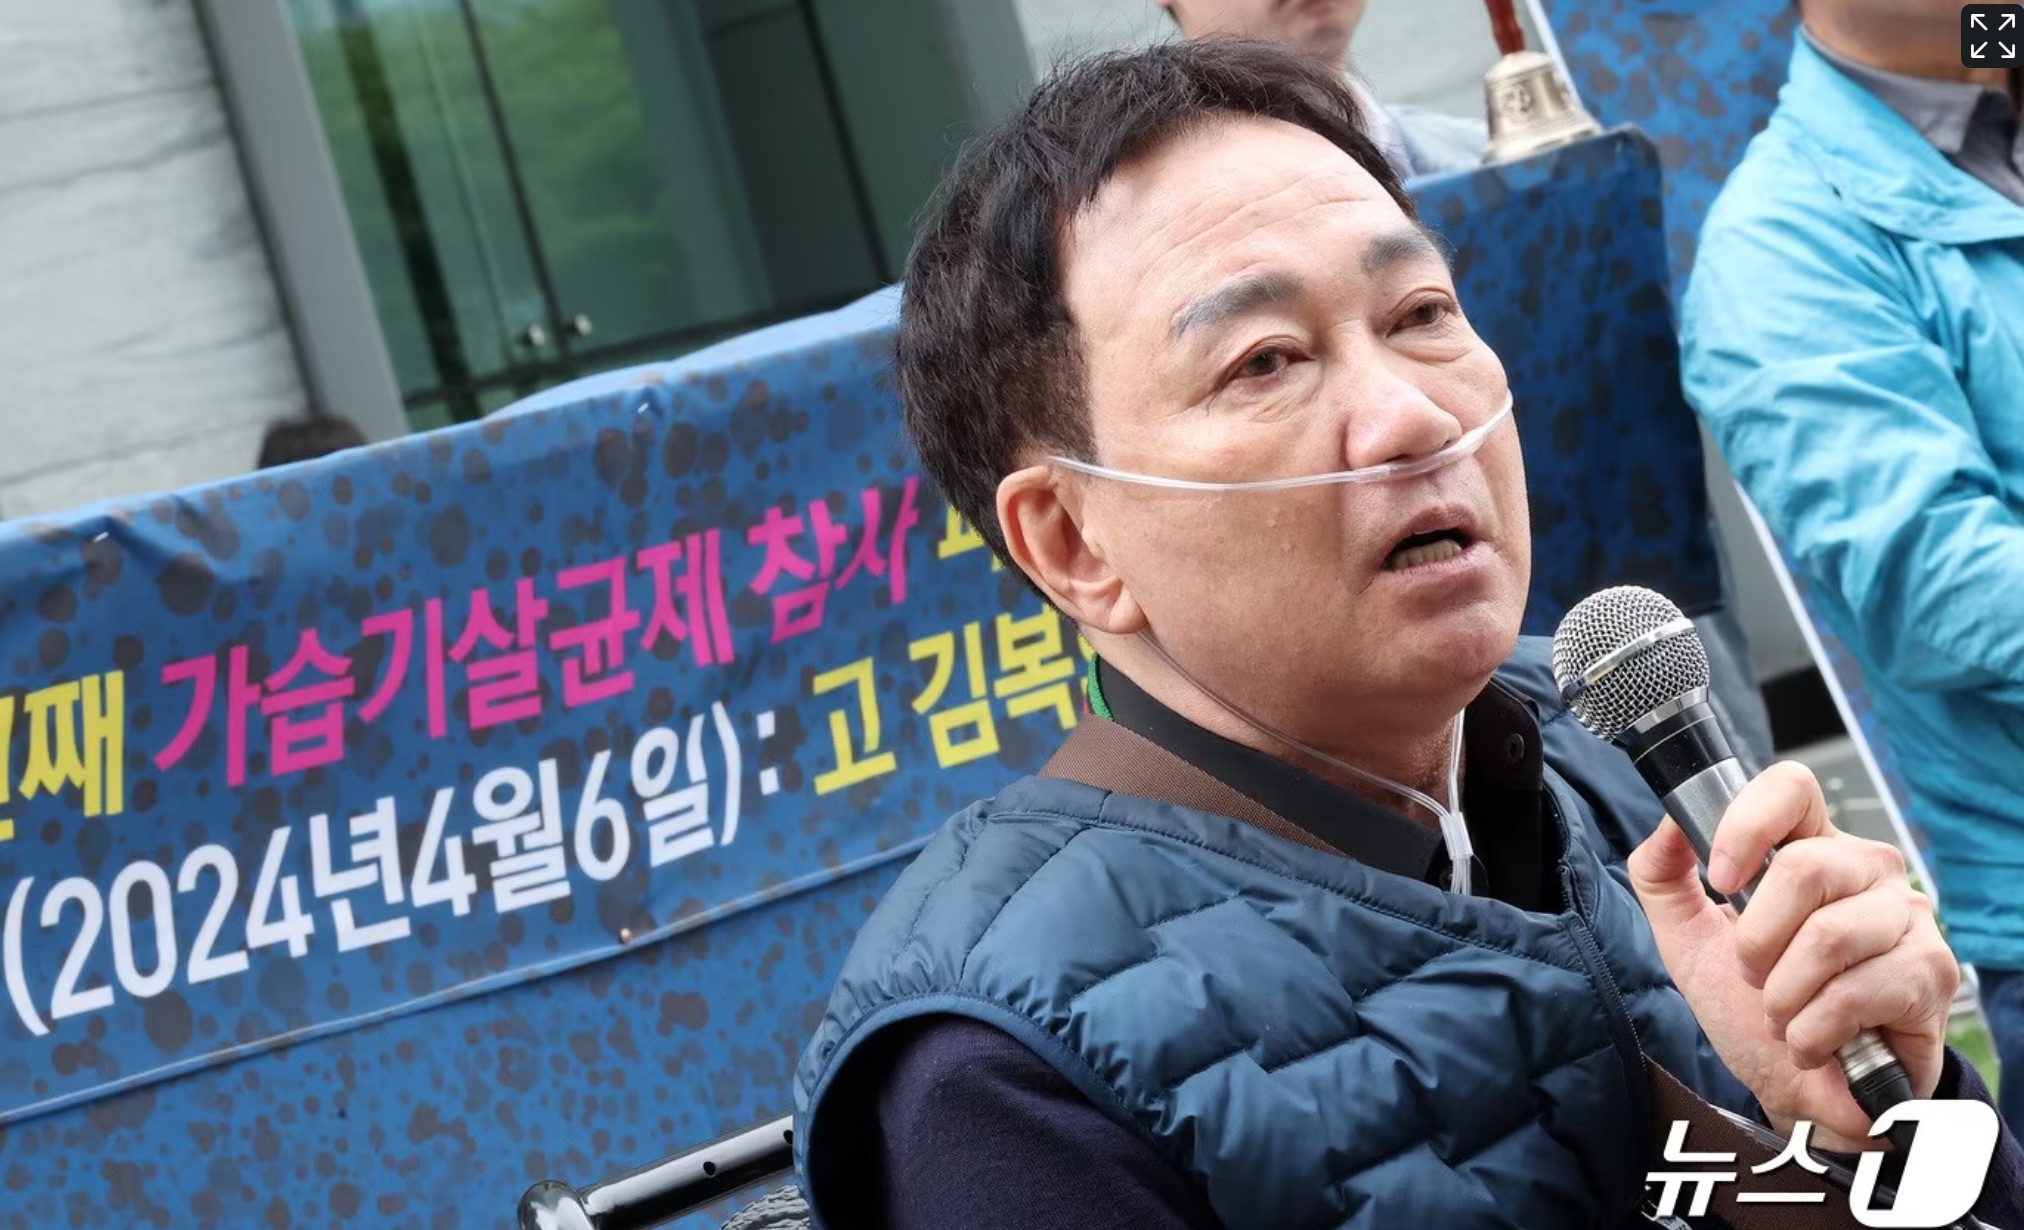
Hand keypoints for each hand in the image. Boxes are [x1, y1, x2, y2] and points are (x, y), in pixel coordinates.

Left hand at [1627, 761, 1957, 1151]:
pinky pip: (1856, 992)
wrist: (1798, 1090)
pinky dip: (1814, 1030)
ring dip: (1783, 994)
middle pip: (1806, 868)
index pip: (1791, 788)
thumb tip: (1669, 823)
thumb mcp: (1688, 939)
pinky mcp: (1931, 972)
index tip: (1720, 878)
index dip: (1747, 826)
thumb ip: (1664, 876)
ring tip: (1783, 1014)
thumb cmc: (1749, 1006)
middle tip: (1753, 975)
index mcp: (1810, 846)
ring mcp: (1907, 917)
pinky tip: (1814, 1041)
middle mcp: (1867, 869)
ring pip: (1828, 936)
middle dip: (1757, 941)